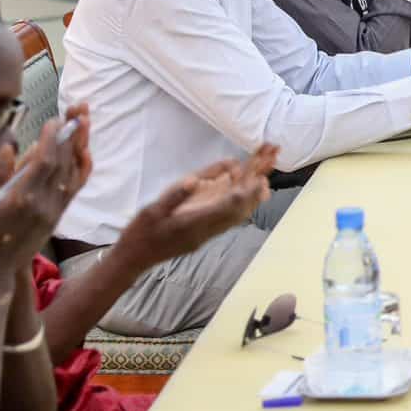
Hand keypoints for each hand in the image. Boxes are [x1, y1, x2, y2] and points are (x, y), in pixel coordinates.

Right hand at [0, 107, 92, 276]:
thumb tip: (9, 145)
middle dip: (71, 132)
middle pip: (63, 162)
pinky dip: (83, 166)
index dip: (52, 139)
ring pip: (74, 171)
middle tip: (77, 107)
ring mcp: (55, 209)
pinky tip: (85, 149)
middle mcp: (44, 203)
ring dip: (81, 143)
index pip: (43, 162)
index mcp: (21, 199)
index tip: (54, 119)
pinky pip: (76, 186)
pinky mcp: (59, 214)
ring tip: (85, 119)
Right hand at [117, 146, 277, 269]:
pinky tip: (254, 185)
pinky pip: (235, 214)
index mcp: (196, 222)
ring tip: (269, 162)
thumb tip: (193, 181)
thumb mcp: (153, 211)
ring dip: (256, 186)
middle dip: (258, 179)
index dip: (246, 190)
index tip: (260, 175)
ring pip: (242, 210)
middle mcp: (210, 228)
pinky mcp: (209, 230)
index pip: (229, 206)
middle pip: (242, 204)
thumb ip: (175, 196)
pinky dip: (247, 198)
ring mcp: (211, 231)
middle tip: (273, 153)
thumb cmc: (142, 232)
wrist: (137, 257)